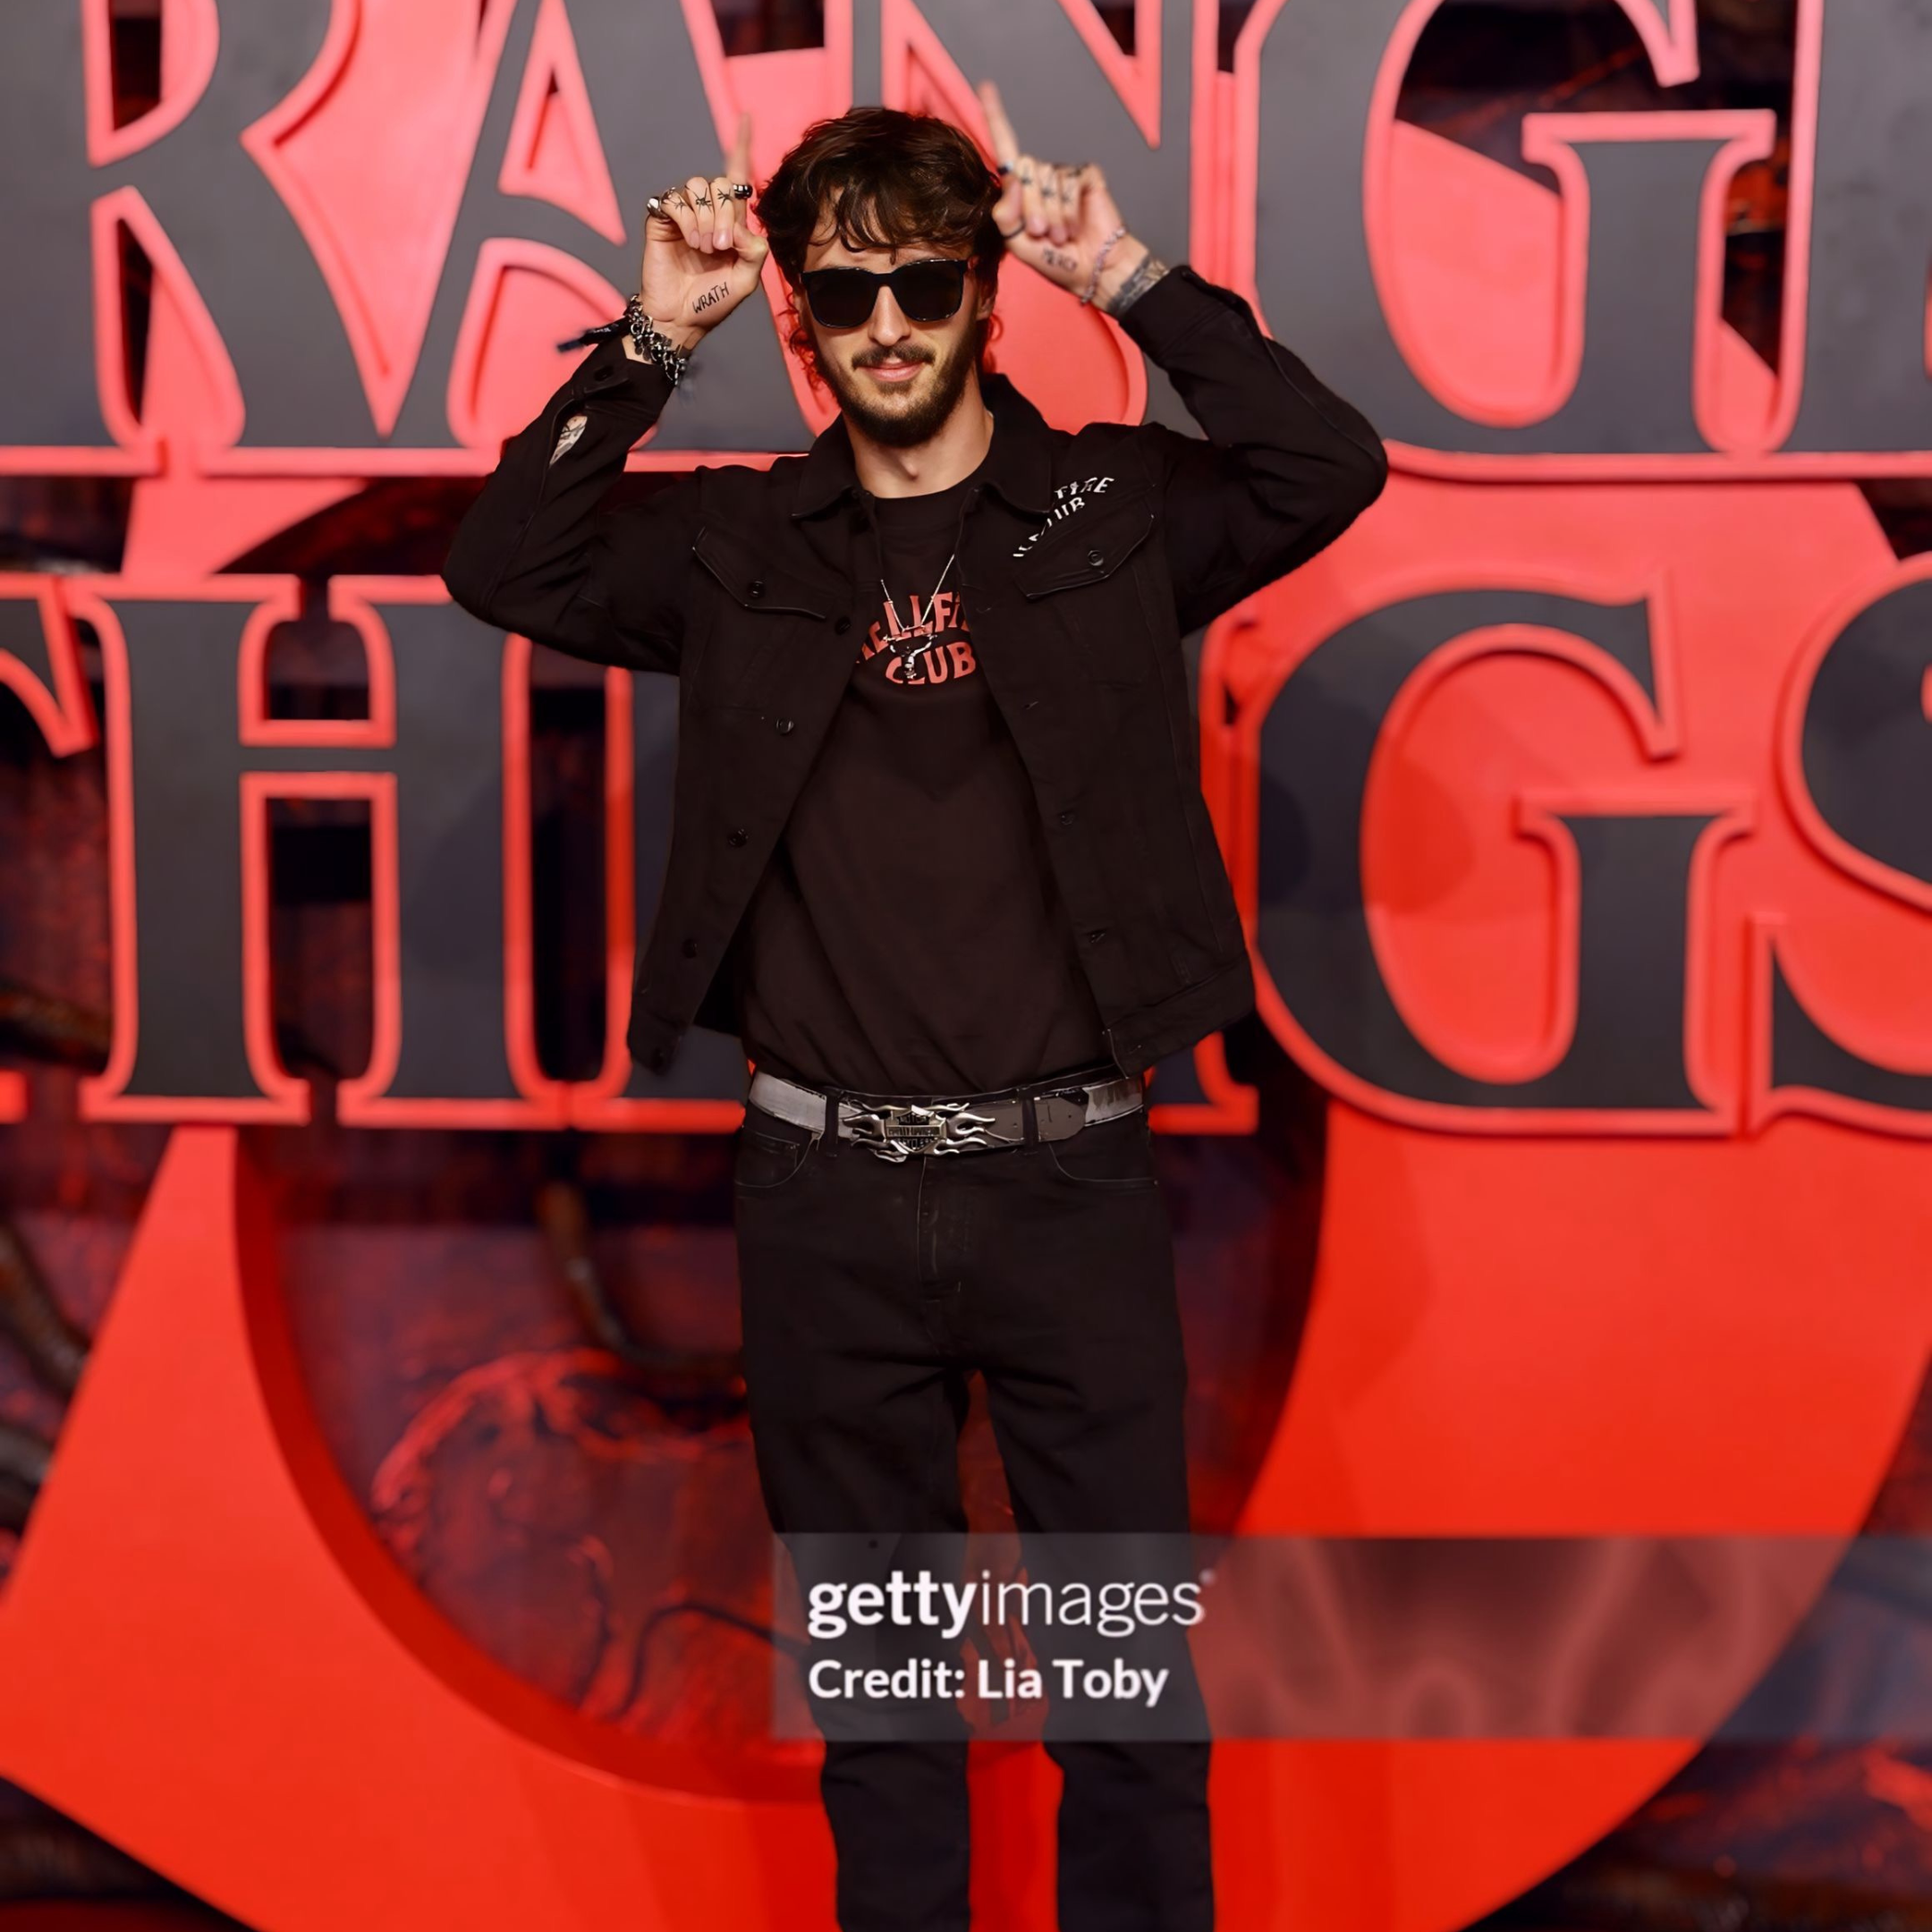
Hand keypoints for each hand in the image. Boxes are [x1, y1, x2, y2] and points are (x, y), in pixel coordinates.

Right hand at [635, 112, 768, 353]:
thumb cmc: (711, 303)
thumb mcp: (746, 281)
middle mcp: (707, 213)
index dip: (741, 147)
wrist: (680, 319)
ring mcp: (683, 214)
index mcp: (730, 223)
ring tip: (704, 248)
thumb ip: (755, 250)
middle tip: (721, 246)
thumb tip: (741, 225)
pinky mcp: (661, 218)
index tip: (747, 117)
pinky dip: (686, 219)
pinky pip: (675, 199)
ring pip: (699, 187)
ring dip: (706, 218)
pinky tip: (688, 240)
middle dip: (725, 213)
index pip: (736, 177)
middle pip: (720, 183)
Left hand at [976, 81, 1149, 309]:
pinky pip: (1068, 182)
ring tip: (1060, 235)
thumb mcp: (1017, 243)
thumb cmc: (1054, 259)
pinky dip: (1068, 209)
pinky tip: (1074, 225)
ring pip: (1046, 179)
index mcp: (1021, 190)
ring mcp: (1063, 174)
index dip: (995, 118)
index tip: (985, 88)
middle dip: (1031, 207)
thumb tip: (1012, 178)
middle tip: (1042, 233)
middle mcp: (1040, 176)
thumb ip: (1004, 215)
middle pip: (1024, 171)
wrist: (1090, 269)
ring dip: (1052, 214)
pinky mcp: (1084, 175)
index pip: (1006, 149)